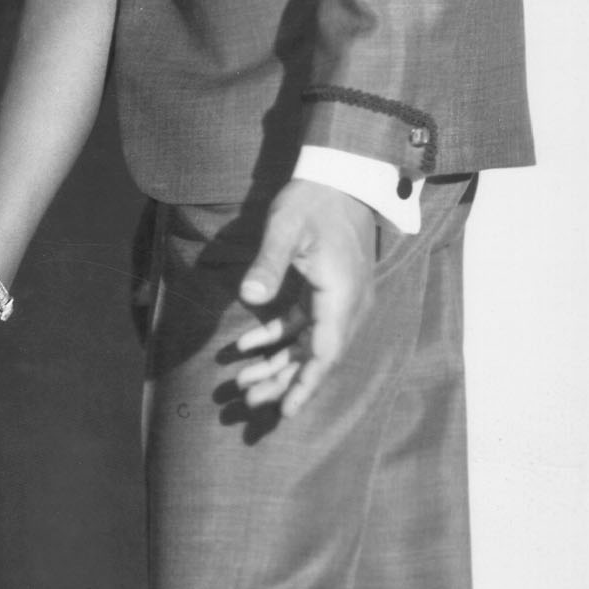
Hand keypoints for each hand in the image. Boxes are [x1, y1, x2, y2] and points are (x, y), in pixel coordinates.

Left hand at [227, 178, 380, 415]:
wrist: (342, 177)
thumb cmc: (313, 200)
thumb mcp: (286, 228)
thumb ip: (268, 263)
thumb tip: (248, 296)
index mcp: (342, 295)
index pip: (325, 353)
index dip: (306, 384)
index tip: (286, 412)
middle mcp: (346, 304)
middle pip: (315, 356)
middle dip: (282, 381)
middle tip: (246, 399)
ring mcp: (339, 299)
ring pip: (308, 343)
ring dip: (277, 363)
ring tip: (243, 383)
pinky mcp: (326, 291)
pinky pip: (303, 324)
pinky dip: (276, 336)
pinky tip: (245, 346)